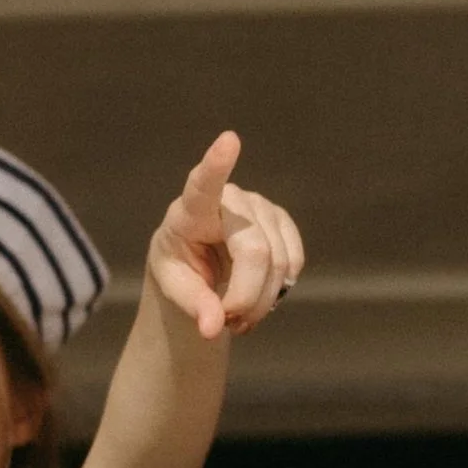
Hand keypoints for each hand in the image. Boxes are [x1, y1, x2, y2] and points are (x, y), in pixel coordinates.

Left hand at [145, 132, 303, 342]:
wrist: (198, 265)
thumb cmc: (179, 269)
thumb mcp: (174, 289)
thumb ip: (193, 306)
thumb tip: (213, 327)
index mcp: (191, 210)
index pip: (203, 185)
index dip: (217, 164)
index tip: (229, 140)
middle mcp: (230, 200)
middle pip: (256, 252)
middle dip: (246, 297)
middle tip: (228, 323)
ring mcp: (260, 207)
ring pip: (279, 263)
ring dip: (262, 302)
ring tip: (238, 315)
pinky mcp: (280, 222)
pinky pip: (293, 263)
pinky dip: (279, 291)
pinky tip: (260, 297)